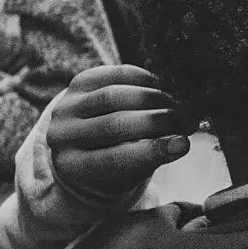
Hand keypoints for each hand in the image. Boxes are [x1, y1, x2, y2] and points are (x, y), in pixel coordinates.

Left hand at [48, 64, 197, 198]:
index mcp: (72, 167)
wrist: (83, 141)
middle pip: (114, 125)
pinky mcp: (77, 82)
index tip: (184, 144)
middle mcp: (61, 136)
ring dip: (153, 100)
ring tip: (175, 107)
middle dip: (157, 122)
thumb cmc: (113, 165)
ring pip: (114, 96)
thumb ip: (150, 158)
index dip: (152, 151)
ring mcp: (66, 106)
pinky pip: (113, 75)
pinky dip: (141, 79)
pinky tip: (158, 88)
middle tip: (185, 122)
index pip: (113, 160)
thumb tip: (182, 142)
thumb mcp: (128, 173)